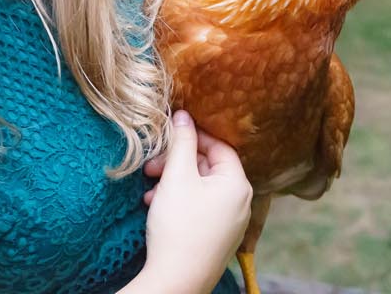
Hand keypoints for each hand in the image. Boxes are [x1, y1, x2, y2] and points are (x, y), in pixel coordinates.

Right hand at [138, 110, 251, 292]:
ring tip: (149, 189)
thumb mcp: (177, 176)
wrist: (176, 281)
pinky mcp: (217, 238)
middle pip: (208, 168)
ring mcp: (230, 223)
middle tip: (151, 166)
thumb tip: (184, 114)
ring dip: (173, 182)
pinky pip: (200, 208)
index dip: (194, 135)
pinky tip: (155, 205)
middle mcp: (241, 203)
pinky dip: (179, 201)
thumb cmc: (179, 226)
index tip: (170, 133)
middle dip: (177, 163)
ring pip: (200, 188)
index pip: (220, 146)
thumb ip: (182, 142)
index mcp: (238, 184)